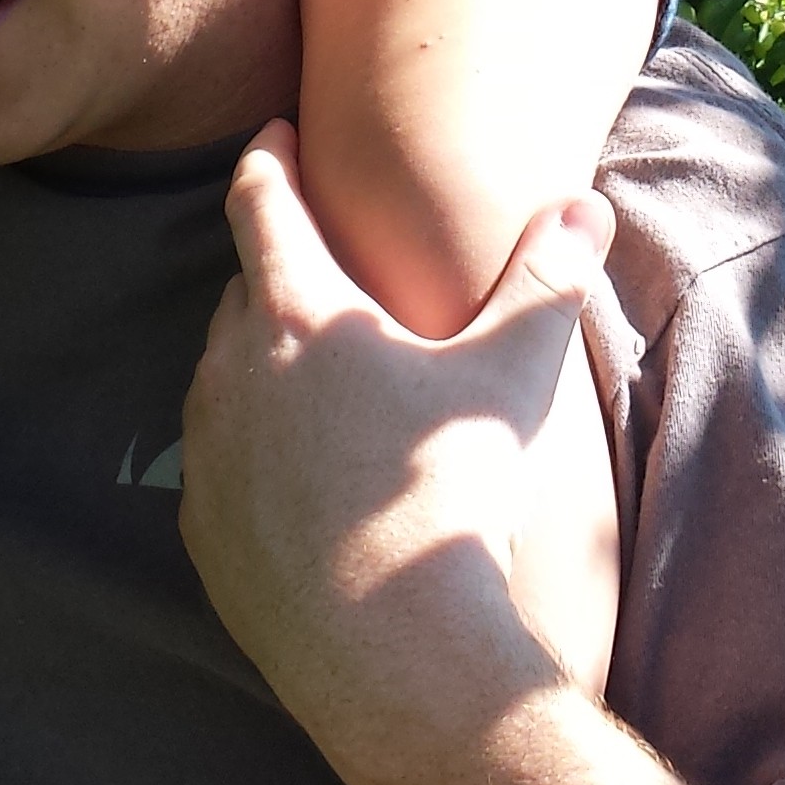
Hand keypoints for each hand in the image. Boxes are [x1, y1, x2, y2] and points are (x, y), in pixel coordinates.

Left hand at [178, 122, 612, 779]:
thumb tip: (584, 207)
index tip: (277, 133)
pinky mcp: (201, 527)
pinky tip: (297, 473)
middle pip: (242, 290)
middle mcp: (232, 370)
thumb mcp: (511, 375)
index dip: (269, 156)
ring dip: (258, 365)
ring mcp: (207, 453)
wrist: (396, 652)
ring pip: (220, 376)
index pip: (260, 200)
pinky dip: (249, 450)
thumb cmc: (454, 497)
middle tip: (318, 269)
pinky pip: (217, 462)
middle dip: (275, 271)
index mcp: (299, 314)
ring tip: (313, 378)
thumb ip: (544, 280)